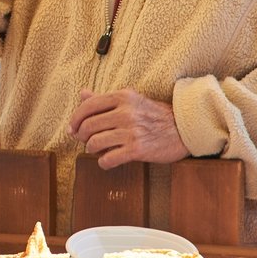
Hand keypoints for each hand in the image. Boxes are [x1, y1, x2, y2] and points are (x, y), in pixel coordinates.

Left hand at [67, 89, 188, 167]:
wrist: (184, 128)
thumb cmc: (155, 115)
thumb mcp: (131, 100)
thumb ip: (105, 98)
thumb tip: (82, 94)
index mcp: (123, 97)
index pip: (88, 106)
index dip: (75, 119)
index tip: (72, 128)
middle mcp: (125, 112)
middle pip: (88, 126)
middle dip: (81, 136)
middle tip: (84, 140)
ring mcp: (131, 131)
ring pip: (95, 143)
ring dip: (92, 149)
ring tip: (98, 150)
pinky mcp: (137, 149)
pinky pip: (108, 159)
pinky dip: (103, 162)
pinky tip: (107, 160)